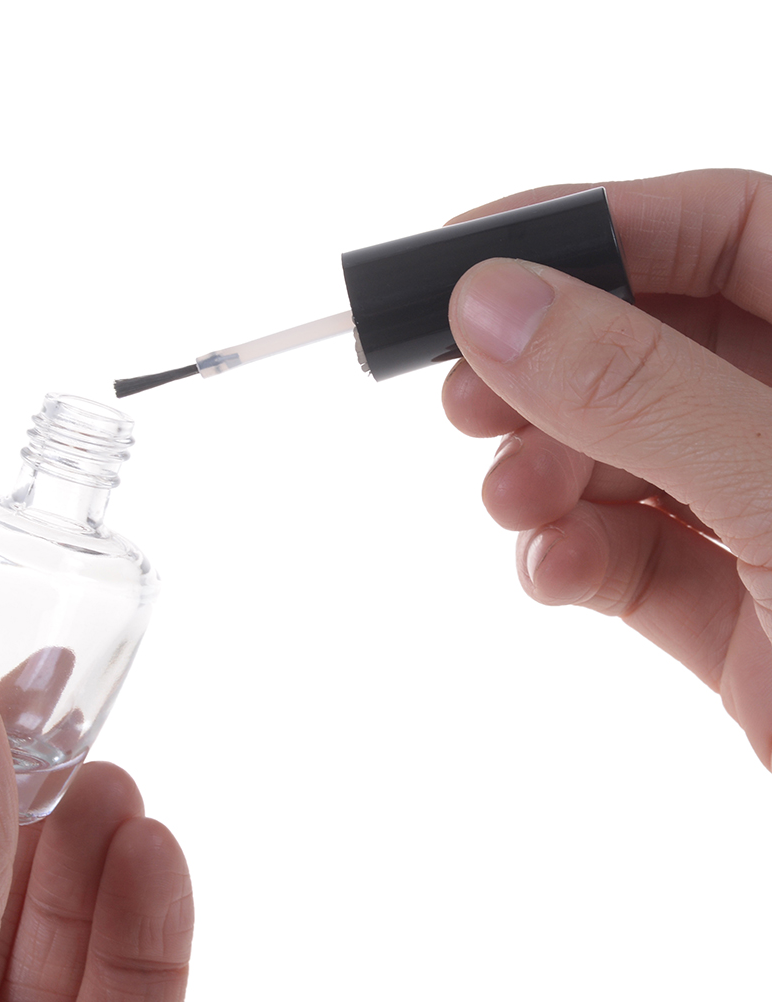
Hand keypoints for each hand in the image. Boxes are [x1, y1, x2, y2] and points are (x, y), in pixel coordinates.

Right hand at [443, 168, 771, 765]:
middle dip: (545, 370)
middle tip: (462, 393)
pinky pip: (623, 549)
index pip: (719, 229)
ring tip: (513, 501)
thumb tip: (494, 305)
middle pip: (645, 343)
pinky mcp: (724, 596)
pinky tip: (554, 570)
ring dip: (545, 471)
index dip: (592, 227)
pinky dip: (570, 554)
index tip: (469, 259)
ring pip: (618, 450)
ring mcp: (759, 506)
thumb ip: (641, 390)